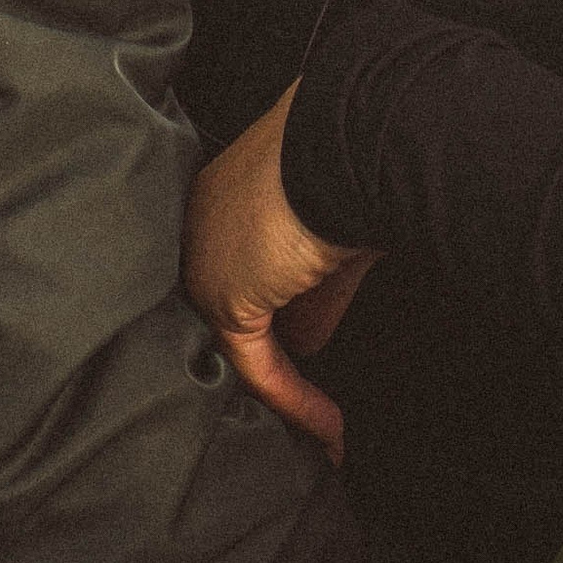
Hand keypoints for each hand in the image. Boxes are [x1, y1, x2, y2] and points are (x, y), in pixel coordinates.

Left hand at [181, 84, 374, 467]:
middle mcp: (206, 223)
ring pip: (241, 343)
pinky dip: (295, 403)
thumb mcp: (335, 230)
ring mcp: (206, 259)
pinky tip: (329, 429)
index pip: (245, 265)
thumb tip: (309, 340)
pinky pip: (258, 366)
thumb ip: (317, 290)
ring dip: (287, 391)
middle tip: (305, 404)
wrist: (353, 131)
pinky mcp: (225, 296)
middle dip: (272, 357)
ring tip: (321, 431)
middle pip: (236, 308)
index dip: (276, 313)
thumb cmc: (357, 155)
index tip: (302, 348)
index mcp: (230, 191)